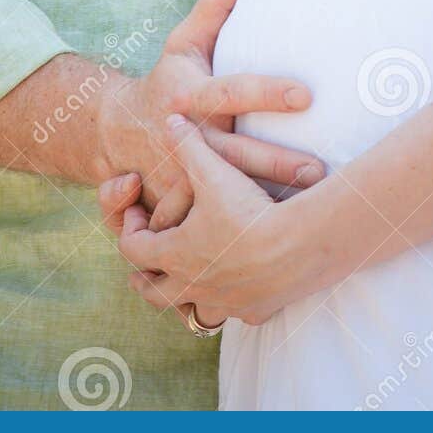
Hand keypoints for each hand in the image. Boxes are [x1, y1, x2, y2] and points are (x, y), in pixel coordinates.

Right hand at [94, 0, 323, 229]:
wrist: (114, 133)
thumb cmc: (166, 78)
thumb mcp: (185, 40)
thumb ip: (218, 4)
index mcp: (190, 94)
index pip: (233, 90)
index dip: (267, 91)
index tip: (306, 93)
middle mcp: (184, 138)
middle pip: (235, 155)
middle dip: (277, 166)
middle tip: (321, 171)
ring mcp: (177, 178)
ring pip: (223, 199)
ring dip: (264, 210)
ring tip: (311, 218)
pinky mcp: (177, 210)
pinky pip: (211, 227)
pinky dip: (241, 237)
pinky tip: (280, 246)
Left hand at [98, 113, 317, 327]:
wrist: (301, 245)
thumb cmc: (249, 210)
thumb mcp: (213, 171)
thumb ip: (188, 145)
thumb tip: (170, 119)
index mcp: (175, 254)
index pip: (133, 249)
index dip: (131, 228)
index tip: (140, 214)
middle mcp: (194, 285)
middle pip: (154, 292)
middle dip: (146, 277)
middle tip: (149, 261)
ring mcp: (225, 303)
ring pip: (193, 312)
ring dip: (188, 296)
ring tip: (192, 278)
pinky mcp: (255, 310)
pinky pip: (237, 313)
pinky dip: (234, 301)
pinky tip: (243, 285)